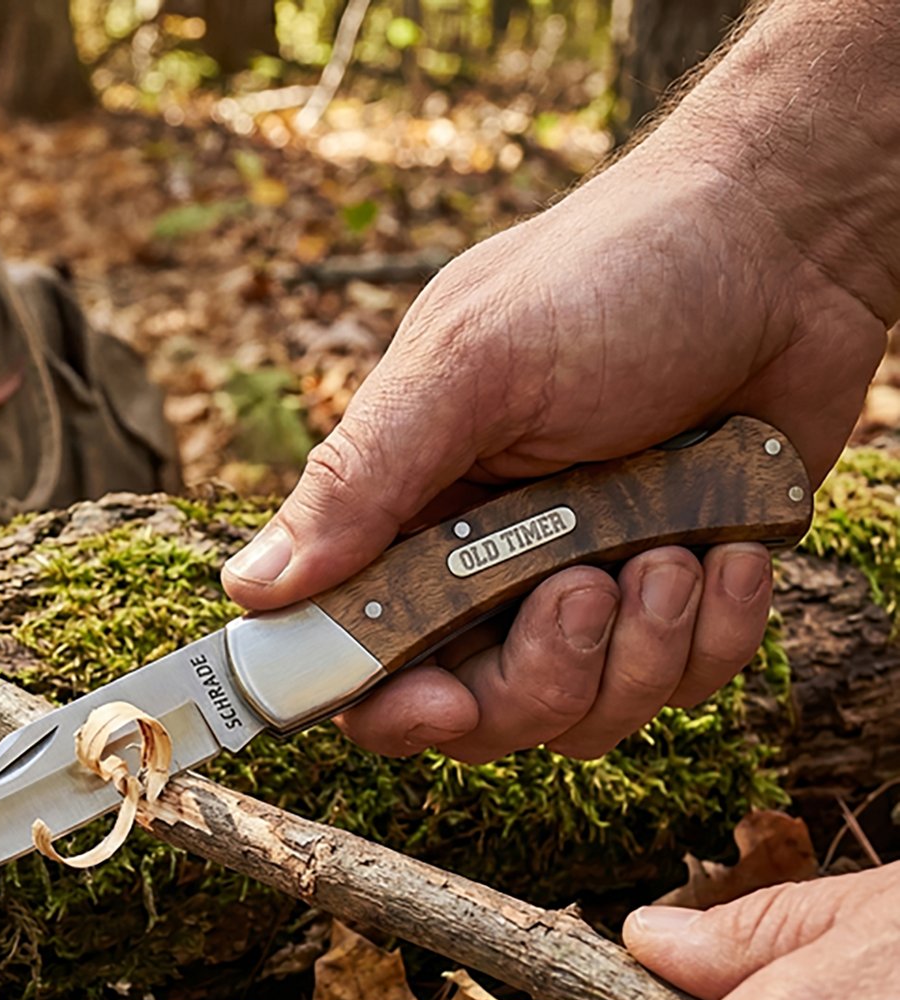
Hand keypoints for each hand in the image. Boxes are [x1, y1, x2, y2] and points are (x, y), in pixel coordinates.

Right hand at [223, 141, 885, 762]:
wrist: (788, 243)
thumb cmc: (615, 275)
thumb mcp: (472, 363)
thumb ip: (360, 480)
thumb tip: (248, 588)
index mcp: (411, 520)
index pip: (360, 662)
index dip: (386, 707)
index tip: (436, 699)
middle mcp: (488, 575)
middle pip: (477, 716)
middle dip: (538, 678)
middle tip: (580, 587)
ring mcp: (585, 596)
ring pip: (583, 720)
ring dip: (638, 648)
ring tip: (672, 544)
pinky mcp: (676, 608)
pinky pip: (682, 689)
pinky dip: (716, 632)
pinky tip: (727, 550)